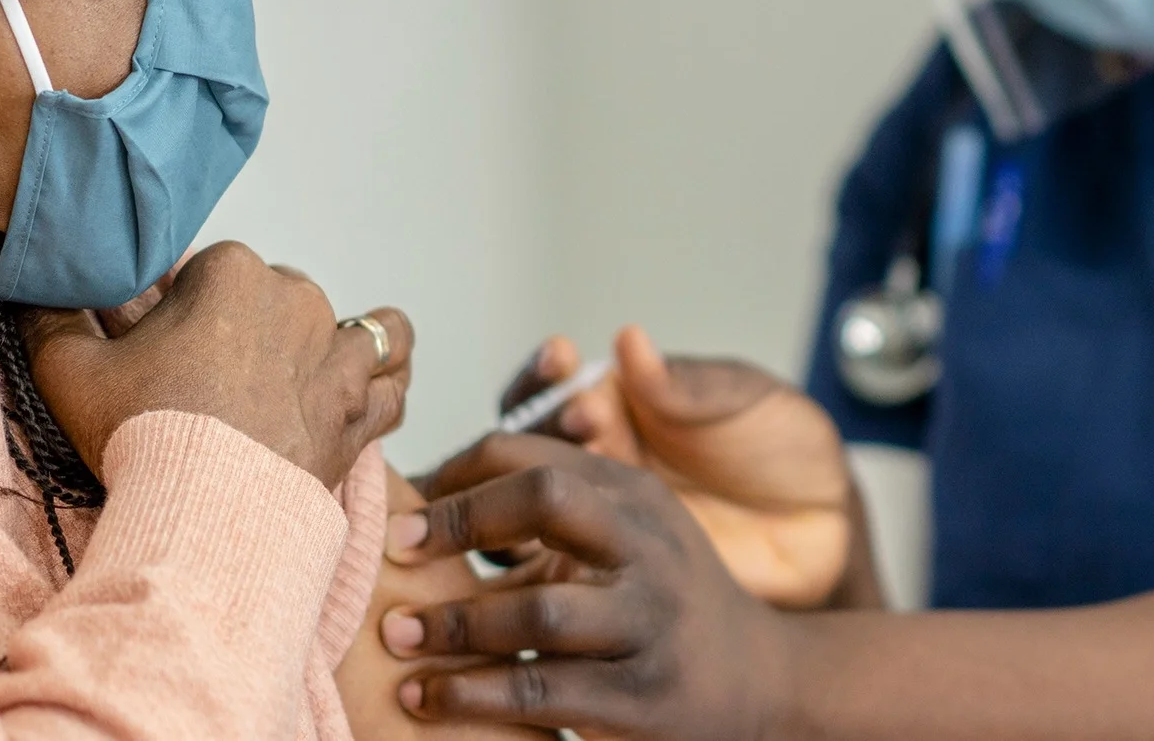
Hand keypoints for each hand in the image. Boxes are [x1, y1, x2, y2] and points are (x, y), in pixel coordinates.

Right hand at [24, 241, 413, 488]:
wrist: (202, 511)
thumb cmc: (139, 434)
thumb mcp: (69, 370)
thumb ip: (51, 317)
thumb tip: (32, 287)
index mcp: (234, 272)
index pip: (213, 271)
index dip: (190, 307)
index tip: (170, 347)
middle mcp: (299, 300)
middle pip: (283, 297)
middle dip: (259, 326)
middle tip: (220, 380)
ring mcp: (338, 354)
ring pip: (365, 332)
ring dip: (343, 347)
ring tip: (316, 372)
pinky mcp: (361, 409)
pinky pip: (395, 384)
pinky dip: (385, 385)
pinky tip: (369, 393)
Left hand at [382, 434, 793, 739]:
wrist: (760, 681)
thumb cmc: (659, 601)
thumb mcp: (626, 532)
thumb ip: (554, 506)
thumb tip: (423, 497)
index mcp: (631, 492)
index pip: (529, 455)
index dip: (454, 475)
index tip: (400, 512)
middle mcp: (646, 544)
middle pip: (546, 498)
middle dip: (458, 520)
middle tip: (394, 551)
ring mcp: (648, 620)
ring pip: (538, 611)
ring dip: (453, 625)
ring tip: (395, 633)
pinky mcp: (639, 695)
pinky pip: (541, 690)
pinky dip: (469, 694)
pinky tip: (423, 698)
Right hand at [502, 328, 851, 607]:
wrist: (827, 534)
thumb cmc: (788, 450)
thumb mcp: (750, 402)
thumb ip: (691, 384)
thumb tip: (628, 343)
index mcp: (619, 404)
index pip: (553, 386)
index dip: (545, 375)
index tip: (560, 358)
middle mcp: (590, 461)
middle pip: (515, 448)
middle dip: (528, 434)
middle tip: (576, 425)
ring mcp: (588, 524)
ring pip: (514, 514)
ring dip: (513, 504)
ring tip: (554, 489)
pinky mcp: (598, 583)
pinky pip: (541, 579)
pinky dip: (522, 575)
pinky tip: (534, 565)